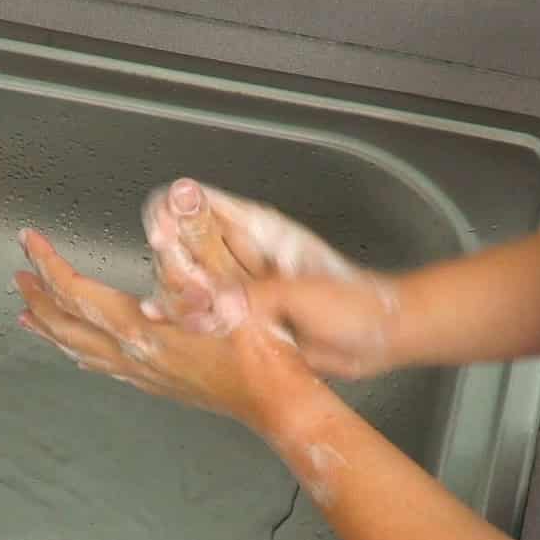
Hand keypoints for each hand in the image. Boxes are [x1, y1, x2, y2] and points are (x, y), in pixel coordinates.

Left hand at [13, 229, 322, 435]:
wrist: (278, 400)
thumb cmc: (260, 352)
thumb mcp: (229, 285)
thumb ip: (197, 244)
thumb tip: (176, 205)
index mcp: (142, 328)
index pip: (76, 291)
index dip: (48, 263)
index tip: (31, 242)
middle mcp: (135, 354)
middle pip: (67, 324)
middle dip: (38, 297)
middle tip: (19, 276)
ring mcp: (145, 373)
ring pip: (79, 350)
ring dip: (51, 329)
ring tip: (31, 316)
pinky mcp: (160, 384)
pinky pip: (104, 366)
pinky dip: (81, 352)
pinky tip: (84, 353)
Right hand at [141, 179, 403, 379]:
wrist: (375, 338)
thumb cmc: (356, 303)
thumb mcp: (306, 293)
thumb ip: (259, 297)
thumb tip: (217, 306)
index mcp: (259, 228)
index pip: (199, 201)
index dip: (174, 211)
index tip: (165, 235)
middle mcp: (241, 251)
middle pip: (183, 240)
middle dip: (173, 260)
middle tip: (183, 285)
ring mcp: (236, 283)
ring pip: (186, 277)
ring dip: (177, 293)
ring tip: (182, 312)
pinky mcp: (237, 315)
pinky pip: (200, 310)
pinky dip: (182, 316)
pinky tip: (164, 322)